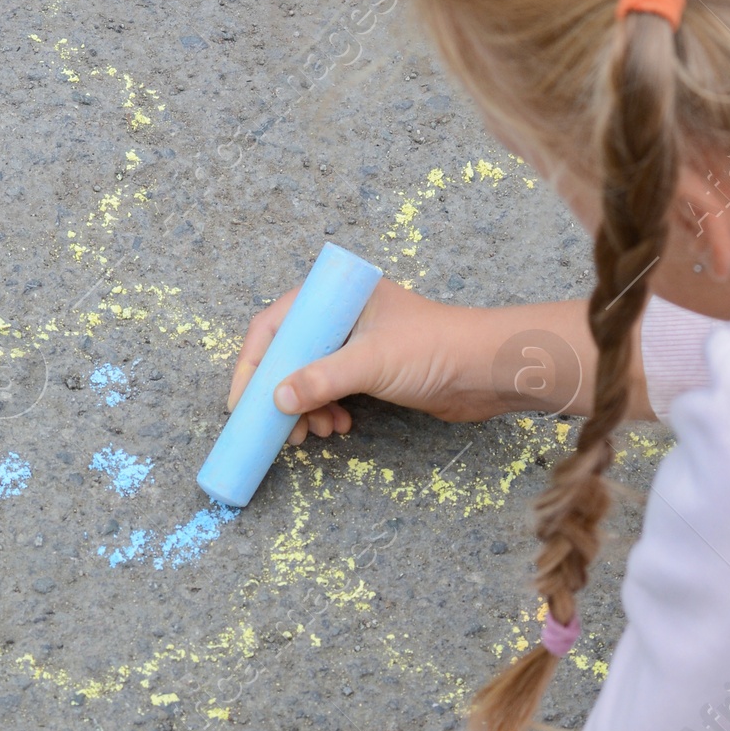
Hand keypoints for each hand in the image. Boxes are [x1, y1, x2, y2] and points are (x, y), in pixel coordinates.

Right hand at [225, 282, 601, 447]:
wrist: (488, 370)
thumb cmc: (435, 350)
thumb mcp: (371, 362)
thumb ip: (321, 378)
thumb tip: (276, 400)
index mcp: (337, 296)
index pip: (276, 325)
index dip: (253, 364)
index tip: (241, 403)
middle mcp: (342, 315)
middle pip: (288, 353)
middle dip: (279, 393)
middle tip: (277, 428)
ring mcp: (357, 343)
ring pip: (309, 376)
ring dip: (304, 408)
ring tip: (312, 435)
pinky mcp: (372, 369)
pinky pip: (332, 390)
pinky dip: (326, 410)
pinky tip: (336, 429)